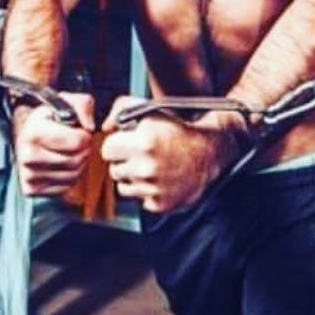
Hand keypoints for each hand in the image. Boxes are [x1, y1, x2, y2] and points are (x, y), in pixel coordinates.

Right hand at [13, 92, 94, 195]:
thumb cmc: (49, 118)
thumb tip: (90, 127)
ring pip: (72, 176)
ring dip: (80, 164)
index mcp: (34, 131)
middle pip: (75, 161)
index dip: (85, 136)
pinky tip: (64, 164)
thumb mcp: (66, 102)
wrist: (27, 132)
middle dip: (85, 151)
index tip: (81, 131)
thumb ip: (83, 105)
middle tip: (81, 143)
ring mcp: (28, 174)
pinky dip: (70, 177)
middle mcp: (28, 155)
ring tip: (73, 152)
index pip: (76, 142)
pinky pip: (65, 187)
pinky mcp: (31, 189)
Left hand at [100, 96, 242, 212]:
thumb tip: (105, 126)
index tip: (126, 143)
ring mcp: (153, 188)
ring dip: (133, 178)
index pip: (107, 150)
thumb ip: (121, 110)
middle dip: (124, 161)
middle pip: (114, 170)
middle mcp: (146, 168)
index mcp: (143, 143)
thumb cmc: (179, 129)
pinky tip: (159, 178)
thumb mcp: (150, 110)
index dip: (117, 145)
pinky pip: (139, 200)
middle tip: (140, 154)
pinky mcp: (160, 204)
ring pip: (123, 187)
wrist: (208, 151)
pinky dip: (146, 191)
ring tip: (150, 166)